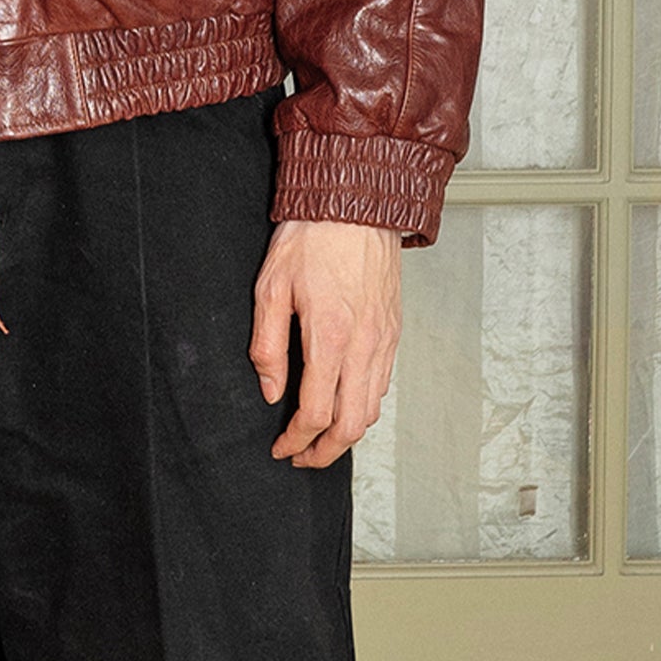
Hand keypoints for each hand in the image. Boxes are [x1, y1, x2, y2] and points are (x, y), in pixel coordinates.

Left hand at [250, 219, 400, 467]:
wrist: (357, 203)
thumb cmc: (312, 238)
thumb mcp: (271, 288)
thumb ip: (268, 345)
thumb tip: (271, 389)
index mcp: (330, 337)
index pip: (316, 413)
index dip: (296, 440)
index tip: (280, 447)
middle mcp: (364, 345)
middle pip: (352, 424)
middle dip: (325, 452)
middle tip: (301, 457)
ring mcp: (384, 340)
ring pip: (372, 408)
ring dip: (347, 434)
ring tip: (320, 438)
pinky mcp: (393, 331)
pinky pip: (383, 383)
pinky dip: (363, 406)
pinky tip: (343, 403)